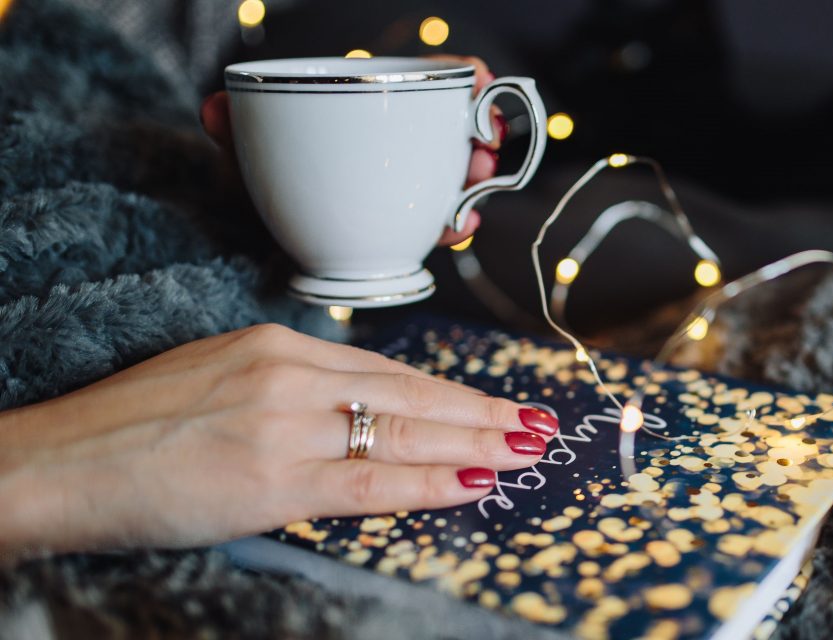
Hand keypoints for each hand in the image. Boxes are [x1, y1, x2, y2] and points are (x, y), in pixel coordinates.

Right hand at [0, 324, 558, 555]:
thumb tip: (355, 415)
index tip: (494, 403)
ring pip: (402, 433)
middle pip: (410, 395)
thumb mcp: (219, 381)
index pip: (387, 371)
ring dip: (473, 443)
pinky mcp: (271, 477)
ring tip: (525, 451)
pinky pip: (370, 480)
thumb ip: (290, 391)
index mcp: (277, 347)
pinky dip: (428, 482)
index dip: (450, 392)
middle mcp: (288, 374)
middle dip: (481, 412)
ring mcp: (283, 423)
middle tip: (537, 425)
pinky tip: (472, 482)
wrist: (56, 462)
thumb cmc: (132, 428)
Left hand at [200, 55, 507, 246]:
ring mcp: (409, 182)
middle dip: (481, 137)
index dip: (459, 77)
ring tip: (471, 193)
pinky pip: (444, 219)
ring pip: (458, 175)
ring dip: (476, 182)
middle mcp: (398, 141)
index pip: (423, 79)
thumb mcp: (249, 149)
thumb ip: (236, 127)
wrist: (260, 229)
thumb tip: (216, 109)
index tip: (482, 80)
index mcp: (368, 106)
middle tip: (482, 152)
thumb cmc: (262, 175)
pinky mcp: (411, 223)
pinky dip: (458, 222)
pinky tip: (459, 224)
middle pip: (455, 129)